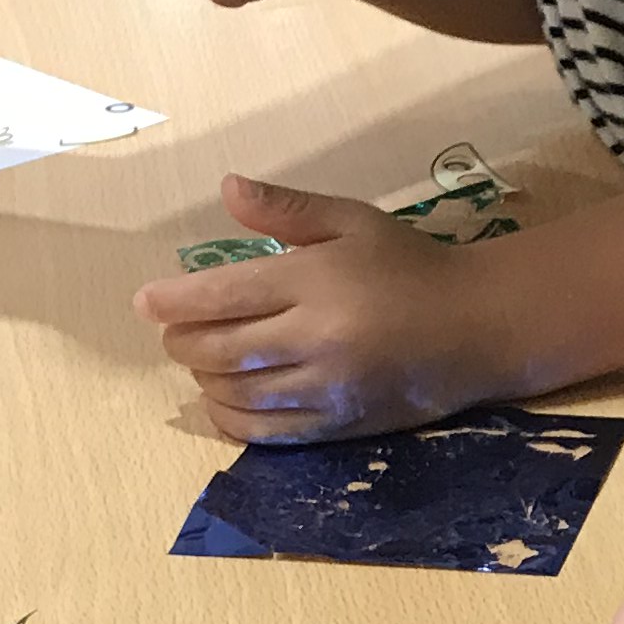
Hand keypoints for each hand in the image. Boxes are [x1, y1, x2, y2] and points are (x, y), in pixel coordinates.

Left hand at [133, 177, 498, 440]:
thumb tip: (226, 190)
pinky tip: (224, 402)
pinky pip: (268, 433)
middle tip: (174, 332)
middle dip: (182, 343)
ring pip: (237, 395)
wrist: (478, 327)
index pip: (222, 296)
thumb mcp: (353, 222)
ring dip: (203, 381)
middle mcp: (317, 338)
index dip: (173, 301)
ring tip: (200, 363)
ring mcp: (328, 388)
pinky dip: (232, 420)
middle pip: (220, 350)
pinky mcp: (340, 426)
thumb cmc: (411, 266)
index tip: (145, 302)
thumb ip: (287, 209)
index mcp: (316, 281)